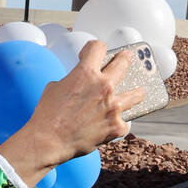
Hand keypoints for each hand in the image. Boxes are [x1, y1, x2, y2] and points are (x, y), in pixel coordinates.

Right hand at [0, 40, 142, 187]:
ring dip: (136, 92)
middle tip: (126, 59)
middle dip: (124, 59)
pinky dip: (118, 123)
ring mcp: (113, 107)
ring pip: (136, 94)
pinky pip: (124, 122)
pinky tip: (115, 124)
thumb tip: (80, 82)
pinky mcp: (116, 126)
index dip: (93, 48)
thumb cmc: (47, 115)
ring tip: (139, 92)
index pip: (98, 47)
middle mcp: (104, 86)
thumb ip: (72, 80)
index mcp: (86, 73)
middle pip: (123, 63)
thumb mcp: (55, 87)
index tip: (92, 52)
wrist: (48, 141)